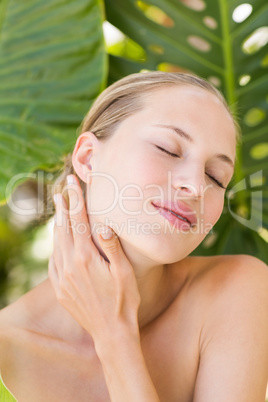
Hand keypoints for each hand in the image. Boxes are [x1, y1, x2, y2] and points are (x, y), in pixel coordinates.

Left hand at [48, 174, 140, 347]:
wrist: (111, 332)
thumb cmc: (124, 300)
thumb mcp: (124, 272)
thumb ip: (112, 246)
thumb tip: (102, 224)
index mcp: (86, 258)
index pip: (79, 221)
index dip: (76, 199)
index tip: (73, 183)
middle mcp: (69, 265)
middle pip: (64, 229)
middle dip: (63, 207)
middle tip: (61, 191)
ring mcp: (62, 278)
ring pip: (56, 244)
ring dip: (58, 225)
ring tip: (59, 211)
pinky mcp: (60, 289)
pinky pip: (53, 261)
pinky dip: (55, 246)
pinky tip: (57, 241)